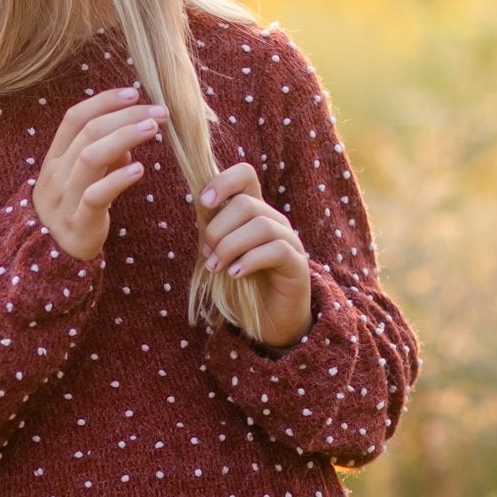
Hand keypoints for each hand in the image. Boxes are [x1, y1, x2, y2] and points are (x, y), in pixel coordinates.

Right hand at [32, 86, 169, 261]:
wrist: (48, 261)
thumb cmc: (71, 213)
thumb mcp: (81, 181)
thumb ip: (101, 159)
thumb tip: (128, 143)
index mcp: (54, 158)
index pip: (74, 117)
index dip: (104, 101)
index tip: (134, 92)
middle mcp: (56, 174)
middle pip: (89, 132)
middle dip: (126, 116)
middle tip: (159, 112)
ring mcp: (64, 198)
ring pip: (91, 157)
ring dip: (125, 137)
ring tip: (153, 129)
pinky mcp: (78, 223)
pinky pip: (96, 196)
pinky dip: (118, 179)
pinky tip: (139, 169)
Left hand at [196, 162, 313, 348]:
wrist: (268, 320)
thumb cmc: (242, 285)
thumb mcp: (220, 253)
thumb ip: (211, 229)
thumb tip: (198, 203)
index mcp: (254, 212)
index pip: (245, 175)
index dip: (224, 181)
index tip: (204, 202)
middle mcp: (274, 221)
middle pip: (246, 204)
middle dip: (219, 229)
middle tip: (207, 255)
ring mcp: (289, 241)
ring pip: (261, 225)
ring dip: (230, 246)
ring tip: (217, 268)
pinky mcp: (298, 265)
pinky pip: (276, 250)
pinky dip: (250, 261)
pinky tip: (235, 274)